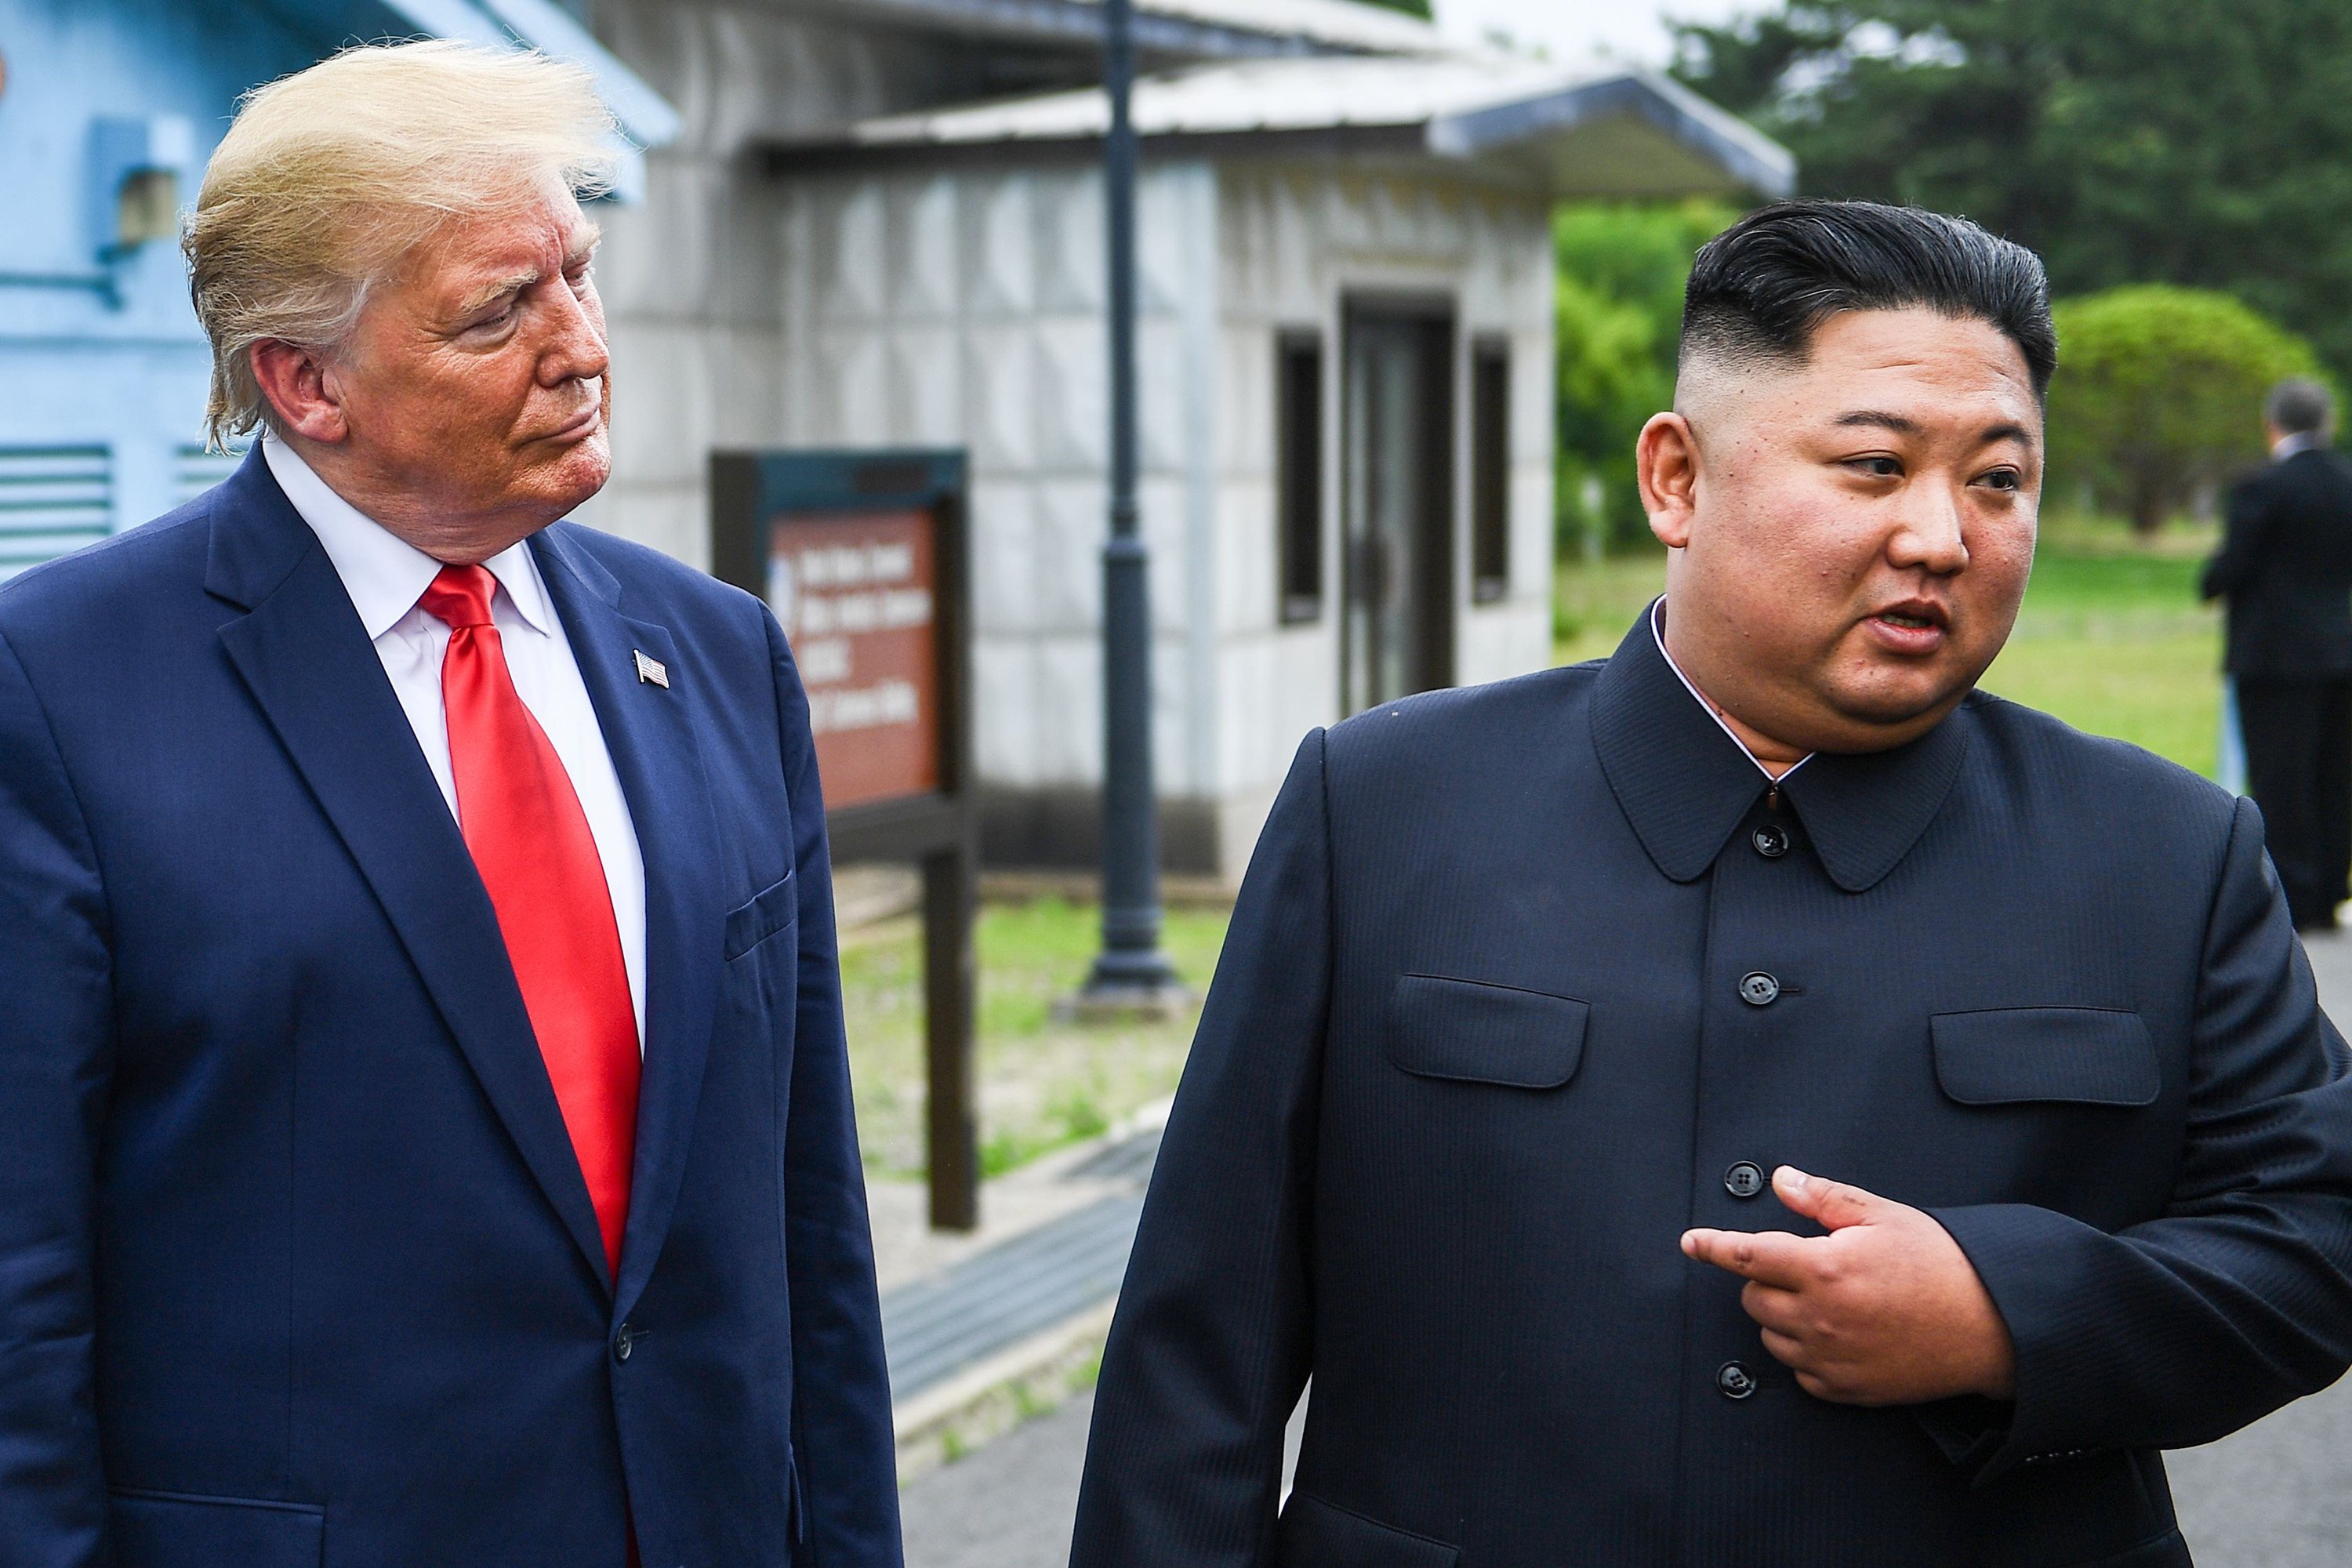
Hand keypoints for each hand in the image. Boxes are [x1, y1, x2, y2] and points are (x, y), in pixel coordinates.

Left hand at [1680, 1166, 2016, 1405]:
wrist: (1993, 1326)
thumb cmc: (1943, 1266)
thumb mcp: (1883, 1216)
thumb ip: (1823, 1198)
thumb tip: (1782, 1180)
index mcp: (1825, 1269)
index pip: (1746, 1255)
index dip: (1712, 1246)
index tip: (1691, 1242)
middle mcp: (1821, 1318)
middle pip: (1753, 1298)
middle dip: (1767, 1278)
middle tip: (1809, 1267)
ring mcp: (1832, 1358)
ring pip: (1772, 1335)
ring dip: (1784, 1315)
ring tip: (1832, 1300)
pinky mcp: (1847, 1389)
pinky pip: (1800, 1371)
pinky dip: (1807, 1351)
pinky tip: (1841, 1333)